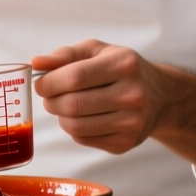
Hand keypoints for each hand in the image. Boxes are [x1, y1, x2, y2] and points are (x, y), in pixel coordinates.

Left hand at [32, 40, 169, 153]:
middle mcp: (132, 95)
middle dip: (51, 101)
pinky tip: (83, 117)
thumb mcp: (98, 52)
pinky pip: (83, 139)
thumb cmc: (122, 70)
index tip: (41, 84)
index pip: (75, 76)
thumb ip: (66, 55)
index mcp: (125, 65)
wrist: (159, 97)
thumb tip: (36, 62)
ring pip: (75, 126)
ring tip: (64, 106)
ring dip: (60, 116)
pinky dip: (74, 129)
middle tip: (49, 96)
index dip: (49, 82)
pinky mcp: (125, 143)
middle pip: (73, 104)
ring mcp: (131, 122)